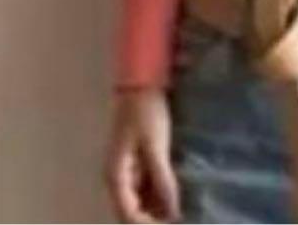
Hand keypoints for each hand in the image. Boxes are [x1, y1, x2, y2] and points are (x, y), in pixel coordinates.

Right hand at [103, 87, 180, 223]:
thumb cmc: (145, 114)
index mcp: (116, 176)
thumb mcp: (155, 146)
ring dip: (157, 209)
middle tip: (179, 220)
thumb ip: (162, 180)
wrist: (142, 85)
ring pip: (141, 201)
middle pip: (132, 211)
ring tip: (181, 213)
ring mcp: (128, 171)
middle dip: (153, 219)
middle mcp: (118, 178)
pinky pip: (147, 187)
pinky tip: (176, 197)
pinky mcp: (138, 162)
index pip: (128, 214)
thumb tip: (172, 212)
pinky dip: (159, 194)